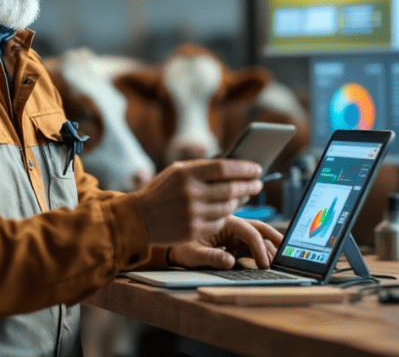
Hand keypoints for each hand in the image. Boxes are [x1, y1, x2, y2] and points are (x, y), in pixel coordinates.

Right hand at [135, 159, 263, 245]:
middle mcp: (191, 194)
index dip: (244, 168)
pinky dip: (225, 215)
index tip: (257, 169)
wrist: (140, 218)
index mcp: (186, 174)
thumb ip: (201, 168)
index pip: (223, 168)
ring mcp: (193, 214)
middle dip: (249, 186)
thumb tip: (233, 168)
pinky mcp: (194, 231)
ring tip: (241, 196)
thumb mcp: (176, 172)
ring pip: (228, 207)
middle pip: (230, 189)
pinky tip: (224, 210)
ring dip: (238, 201)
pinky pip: (219, 222)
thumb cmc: (161, 191)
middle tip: (258, 184)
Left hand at [167, 217, 283, 268]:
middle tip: (287, 251)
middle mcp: (230, 225)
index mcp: (221, 221)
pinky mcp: (234, 242)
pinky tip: (268, 262)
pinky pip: (251, 245)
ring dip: (270, 247)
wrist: (171, 245)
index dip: (259, 248)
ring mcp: (233, 233)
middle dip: (275, 238)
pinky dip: (261, 252)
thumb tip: (230, 262)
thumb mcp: (192, 255)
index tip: (264, 264)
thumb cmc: (180, 248)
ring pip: (257, 236)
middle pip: (258, 228)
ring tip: (280, 260)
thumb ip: (210, 257)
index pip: (247, 232)